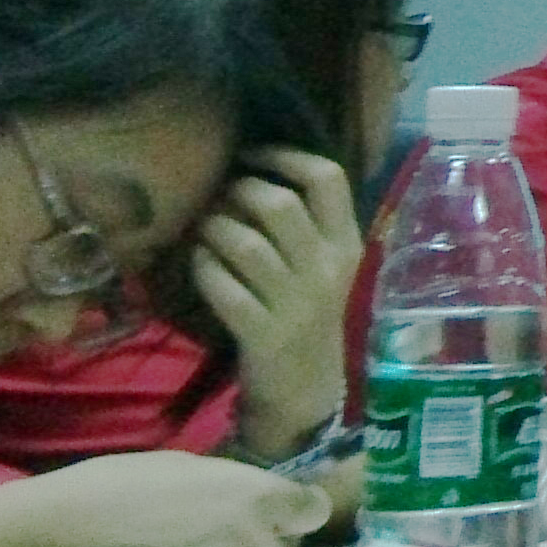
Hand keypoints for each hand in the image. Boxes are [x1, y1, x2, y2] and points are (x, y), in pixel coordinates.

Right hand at [9, 453, 329, 546]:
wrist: (59, 539)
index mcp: (256, 496)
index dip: (296, 512)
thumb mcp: (185, 467)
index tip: (279, 514)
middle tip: (210, 537)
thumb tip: (250, 499)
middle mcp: (253, 542)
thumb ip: (232, 486)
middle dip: (254, 544)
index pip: (312, 511)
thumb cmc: (115, 488)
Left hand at [190, 147, 365, 457]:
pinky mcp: (262, 333)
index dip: (284, 155)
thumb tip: (254, 175)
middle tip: (220, 197)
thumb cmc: (310, 318)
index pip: (327, 178)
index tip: (251, 154)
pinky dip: (202, 268)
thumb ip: (308, 227)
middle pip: (280, 204)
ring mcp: (296, 304)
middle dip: (239, 191)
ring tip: (205, 230)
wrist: (307, 392)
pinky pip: (221, 286)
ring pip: (245, 243)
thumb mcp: (326, 269)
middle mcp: (327, 270)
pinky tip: (198, 264)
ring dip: (213, 228)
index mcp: (348, 245)